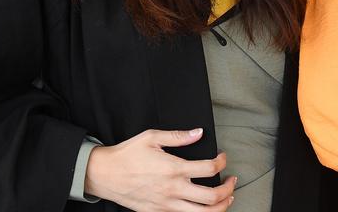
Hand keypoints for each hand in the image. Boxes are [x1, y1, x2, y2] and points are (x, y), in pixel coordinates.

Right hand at [86, 128, 236, 211]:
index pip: (209, 169)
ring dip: (220, 207)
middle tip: (232, 181)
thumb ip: (178, 136)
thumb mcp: (152, 137)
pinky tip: (204, 207)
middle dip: (228, 190)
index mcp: (173, 168)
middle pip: (212, 198)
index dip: (222, 162)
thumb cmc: (127, 155)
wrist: (105, 174)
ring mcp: (166, 205)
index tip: (222, 158)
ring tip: (226, 199)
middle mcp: (173, 189)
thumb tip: (198, 133)